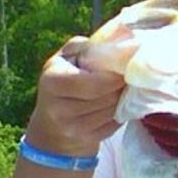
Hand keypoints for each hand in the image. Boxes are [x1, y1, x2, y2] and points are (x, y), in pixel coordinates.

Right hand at [25, 36, 125, 156]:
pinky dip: (119, 114)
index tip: (124, 69)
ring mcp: (72, 128)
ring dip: (121, 99)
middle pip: (107, 97)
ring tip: (118, 90)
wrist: (52, 126)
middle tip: (126, 78)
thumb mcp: (68, 57)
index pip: (93, 82)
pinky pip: (114, 124)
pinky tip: (114, 106)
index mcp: (52, 80)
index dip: (113, 76)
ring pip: (113, 111)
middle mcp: (58, 108)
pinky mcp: (85, 140)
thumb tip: (122, 37)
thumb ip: (90, 46)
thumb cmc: (64, 80)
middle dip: (120, 87)